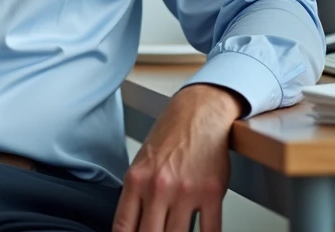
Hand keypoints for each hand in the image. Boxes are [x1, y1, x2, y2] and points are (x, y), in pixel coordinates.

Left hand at [113, 84, 241, 231]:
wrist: (198, 113)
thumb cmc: (170, 136)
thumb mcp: (141, 164)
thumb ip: (137, 196)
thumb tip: (133, 226)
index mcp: (136, 181)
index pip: (123, 227)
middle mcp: (158, 187)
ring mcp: (185, 192)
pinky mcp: (211, 193)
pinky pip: (210, 230)